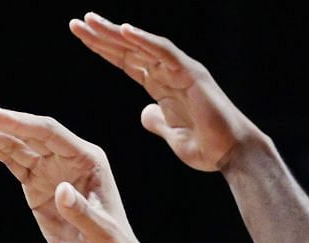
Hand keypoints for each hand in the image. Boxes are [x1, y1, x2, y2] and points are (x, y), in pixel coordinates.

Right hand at [0, 100, 142, 242]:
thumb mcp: (102, 235)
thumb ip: (82, 214)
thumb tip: (60, 191)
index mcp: (86, 159)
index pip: (46, 132)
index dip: (16, 123)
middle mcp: (66, 157)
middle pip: (25, 131)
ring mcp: (49, 170)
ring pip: (13, 144)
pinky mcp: (36, 186)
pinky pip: (10, 162)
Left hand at [71, 14, 259, 173]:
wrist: (233, 154)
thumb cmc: (207, 148)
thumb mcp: (172, 136)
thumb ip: (158, 123)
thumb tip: (145, 113)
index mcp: (162, 87)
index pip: (127, 63)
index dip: (104, 50)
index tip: (81, 38)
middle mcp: (170, 73)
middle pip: (130, 50)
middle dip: (102, 36)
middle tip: (76, 23)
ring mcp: (181, 70)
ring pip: (142, 45)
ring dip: (115, 33)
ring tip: (90, 22)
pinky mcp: (191, 74)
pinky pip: (164, 52)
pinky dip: (144, 41)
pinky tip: (123, 31)